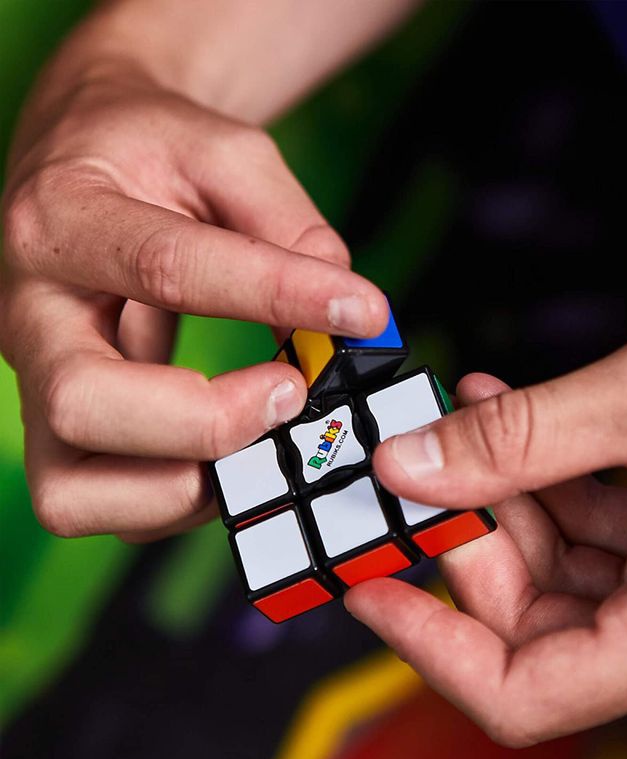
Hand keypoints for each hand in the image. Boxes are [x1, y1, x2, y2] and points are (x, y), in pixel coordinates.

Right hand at [0, 67, 386, 540]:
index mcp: (66, 220)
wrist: (88, 168)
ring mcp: (37, 386)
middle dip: (209, 422)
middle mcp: (30, 314)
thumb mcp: (224, 155)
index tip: (363, 310)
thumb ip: (289, 228)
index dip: (275, 294)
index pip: (166, 269)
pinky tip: (232, 456)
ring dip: (187, 486)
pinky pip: (102, 505)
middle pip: (85, 405)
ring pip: (73, 490)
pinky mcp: (60, 432)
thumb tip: (345, 317)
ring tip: (264, 437)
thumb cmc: (152, 159)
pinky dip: (175, 502)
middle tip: (291, 393)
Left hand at [347, 296, 626, 744]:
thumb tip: (412, 464)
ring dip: (503, 494)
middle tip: (422, 461)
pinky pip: (590, 535)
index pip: (518, 693)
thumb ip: (518, 438)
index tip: (372, 585)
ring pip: (552, 571)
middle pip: (525, 619)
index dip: (427, 646)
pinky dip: (545, 482)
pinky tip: (514, 417)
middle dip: (467, 535)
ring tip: (471, 416)